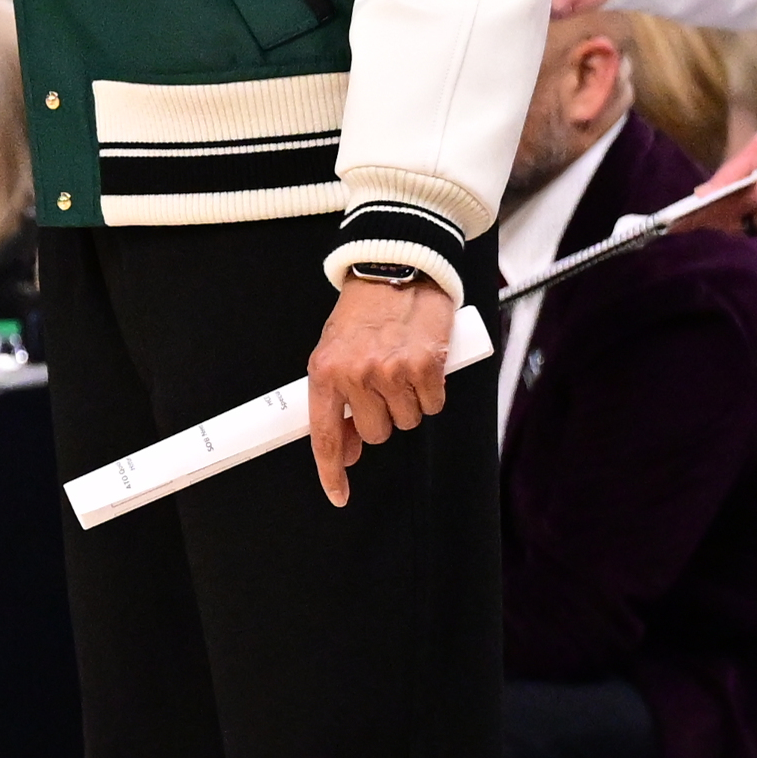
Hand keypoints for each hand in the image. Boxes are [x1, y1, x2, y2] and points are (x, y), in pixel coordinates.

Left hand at [306, 274, 453, 507]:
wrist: (397, 264)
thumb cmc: (365, 308)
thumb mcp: (335, 349)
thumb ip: (337, 397)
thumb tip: (347, 446)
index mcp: (324, 371)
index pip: (324, 435)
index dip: (331, 470)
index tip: (338, 493)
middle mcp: (356, 374)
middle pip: (375, 433)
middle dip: (382, 416)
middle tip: (384, 384)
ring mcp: (391, 372)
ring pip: (406, 420)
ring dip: (408, 401)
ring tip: (402, 365)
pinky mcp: (426, 366)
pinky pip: (432, 403)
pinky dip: (432, 390)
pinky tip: (423, 362)